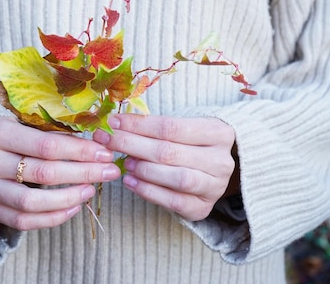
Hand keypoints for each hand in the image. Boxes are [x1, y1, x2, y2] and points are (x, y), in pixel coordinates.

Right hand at [0, 116, 120, 229]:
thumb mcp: (17, 121)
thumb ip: (48, 131)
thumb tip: (94, 141)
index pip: (46, 146)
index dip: (80, 151)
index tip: (105, 153)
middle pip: (43, 174)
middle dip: (83, 173)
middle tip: (109, 171)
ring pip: (32, 202)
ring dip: (68, 199)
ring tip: (90, 190)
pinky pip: (22, 220)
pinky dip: (51, 218)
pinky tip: (72, 208)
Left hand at [93, 114, 236, 220]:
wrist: (211, 172)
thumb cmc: (190, 144)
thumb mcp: (181, 129)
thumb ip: (154, 127)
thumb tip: (115, 123)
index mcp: (218, 132)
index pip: (170, 126)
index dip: (138, 124)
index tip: (113, 122)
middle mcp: (221, 160)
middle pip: (169, 151)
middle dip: (132, 145)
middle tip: (108, 141)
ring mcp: (215, 186)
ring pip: (176, 178)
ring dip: (144, 169)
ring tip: (124, 163)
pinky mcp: (203, 208)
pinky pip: (174, 202)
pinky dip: (149, 191)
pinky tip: (130, 182)